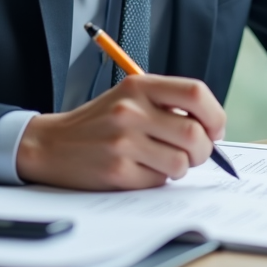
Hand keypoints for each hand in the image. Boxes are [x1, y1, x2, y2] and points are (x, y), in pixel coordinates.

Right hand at [15, 74, 225, 189]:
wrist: (51, 144)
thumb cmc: (100, 121)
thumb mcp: (130, 97)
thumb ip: (168, 104)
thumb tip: (213, 128)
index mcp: (139, 86)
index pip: (196, 93)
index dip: (214, 114)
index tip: (215, 129)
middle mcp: (131, 110)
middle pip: (195, 133)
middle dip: (203, 150)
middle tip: (194, 153)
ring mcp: (123, 141)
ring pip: (181, 162)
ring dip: (180, 167)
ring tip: (163, 161)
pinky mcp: (116, 170)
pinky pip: (159, 181)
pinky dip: (157, 179)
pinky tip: (141, 170)